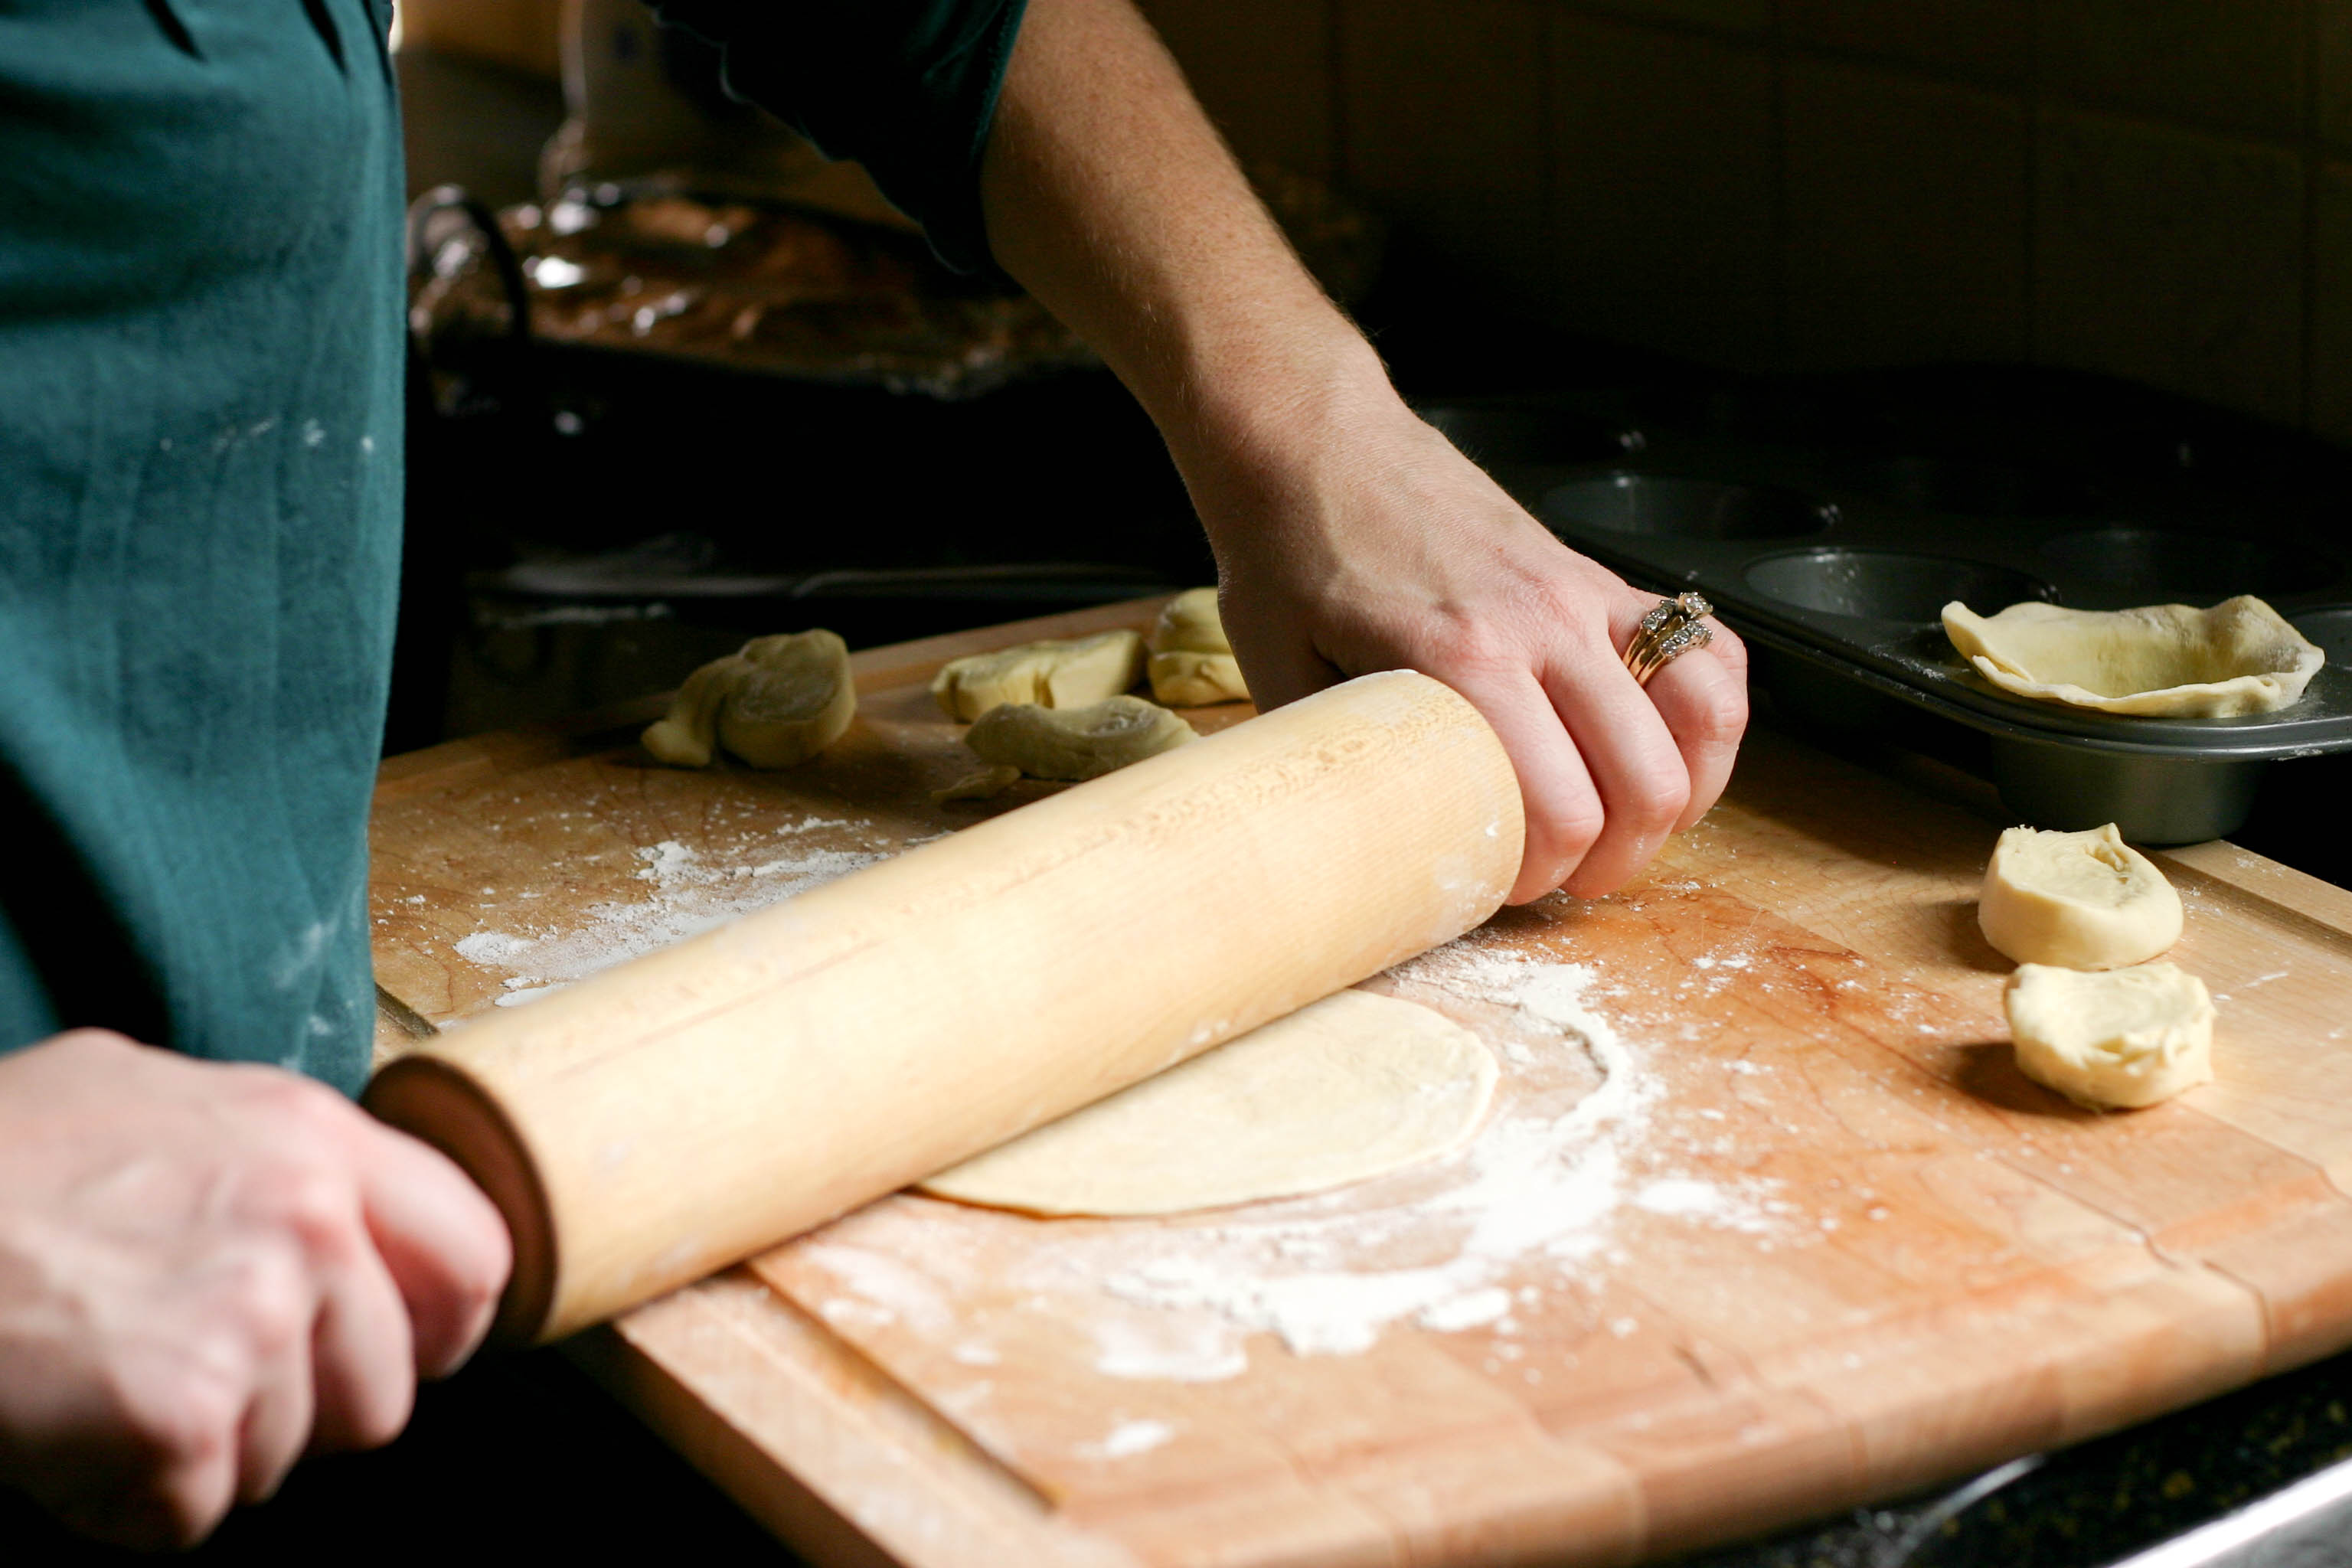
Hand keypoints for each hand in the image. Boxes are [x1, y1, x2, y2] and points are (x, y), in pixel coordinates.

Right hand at [0, 1031, 510, 1547]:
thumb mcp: (143, 1096)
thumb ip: (264, 1151)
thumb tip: (334, 1203)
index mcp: (313, 1137)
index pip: (478, 1257)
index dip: (436, 1329)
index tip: (391, 1354)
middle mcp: (306, 1220)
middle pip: (384, 1391)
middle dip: (297, 1412)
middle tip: (191, 1378)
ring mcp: (252, 1318)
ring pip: (285, 1457)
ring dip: (200, 1451)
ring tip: (103, 1378)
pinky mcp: (184, 1414)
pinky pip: (193, 1510)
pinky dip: (124, 1498)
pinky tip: (64, 1428)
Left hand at [1190, 367, 1748, 903]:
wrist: (1309, 445)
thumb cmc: (1289, 554)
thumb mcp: (1283, 677)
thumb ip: (1344, 760)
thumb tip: (1371, 849)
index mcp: (1461, 658)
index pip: (1559, 808)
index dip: (1546, 873)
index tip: (1508, 885)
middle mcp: (1541, 624)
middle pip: (1645, 780)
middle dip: (1618, 857)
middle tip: (1569, 876)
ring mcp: (1582, 594)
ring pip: (1703, 715)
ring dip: (1682, 792)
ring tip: (1630, 826)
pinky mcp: (1598, 575)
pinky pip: (1707, 646)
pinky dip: (1710, 711)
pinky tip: (1671, 751)